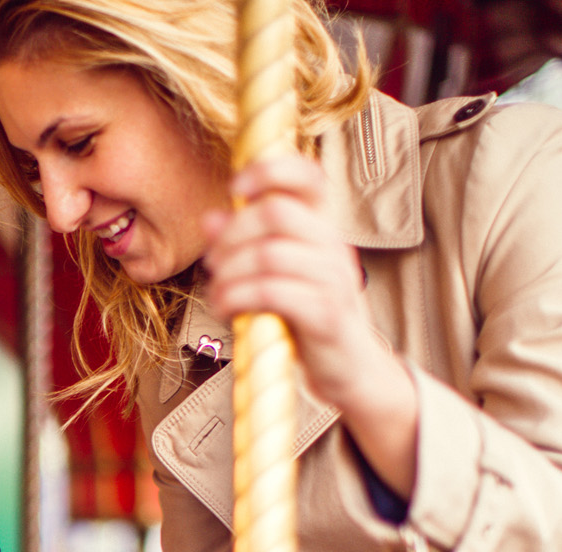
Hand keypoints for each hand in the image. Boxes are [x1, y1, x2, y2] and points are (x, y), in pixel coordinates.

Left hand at [202, 153, 419, 497]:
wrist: (351, 372)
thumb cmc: (308, 321)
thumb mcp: (279, 276)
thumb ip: (245, 245)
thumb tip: (211, 218)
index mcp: (323, 229)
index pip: (308, 176)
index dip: (270, 170)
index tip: (236, 187)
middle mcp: (334, 246)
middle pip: (277, 212)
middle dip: (232, 235)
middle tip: (214, 263)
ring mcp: (334, 280)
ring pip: (270, 253)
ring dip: (229, 273)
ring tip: (217, 293)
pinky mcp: (327, 316)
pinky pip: (274, 292)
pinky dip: (238, 298)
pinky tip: (227, 309)